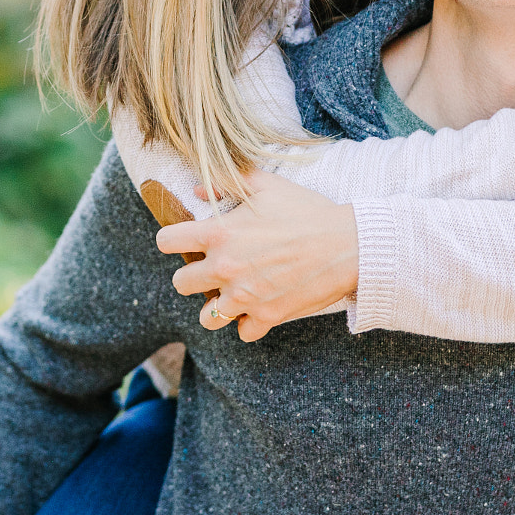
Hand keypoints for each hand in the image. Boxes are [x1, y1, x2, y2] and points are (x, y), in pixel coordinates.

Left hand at [157, 171, 359, 342]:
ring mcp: (244, 297)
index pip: (166, 241)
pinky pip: (243, 331)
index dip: (173, 239)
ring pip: (207, 317)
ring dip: (217, 305)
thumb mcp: (266, 185)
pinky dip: (250, 322)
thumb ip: (226, 183)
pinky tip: (260, 306)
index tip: (185, 240)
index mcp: (219, 233)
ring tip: (234, 292)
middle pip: (180, 284)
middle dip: (193, 275)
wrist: (348, 245)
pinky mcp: (267, 317)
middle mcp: (224, 268)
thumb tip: (199, 189)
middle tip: (214, 268)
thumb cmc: (307, 211)